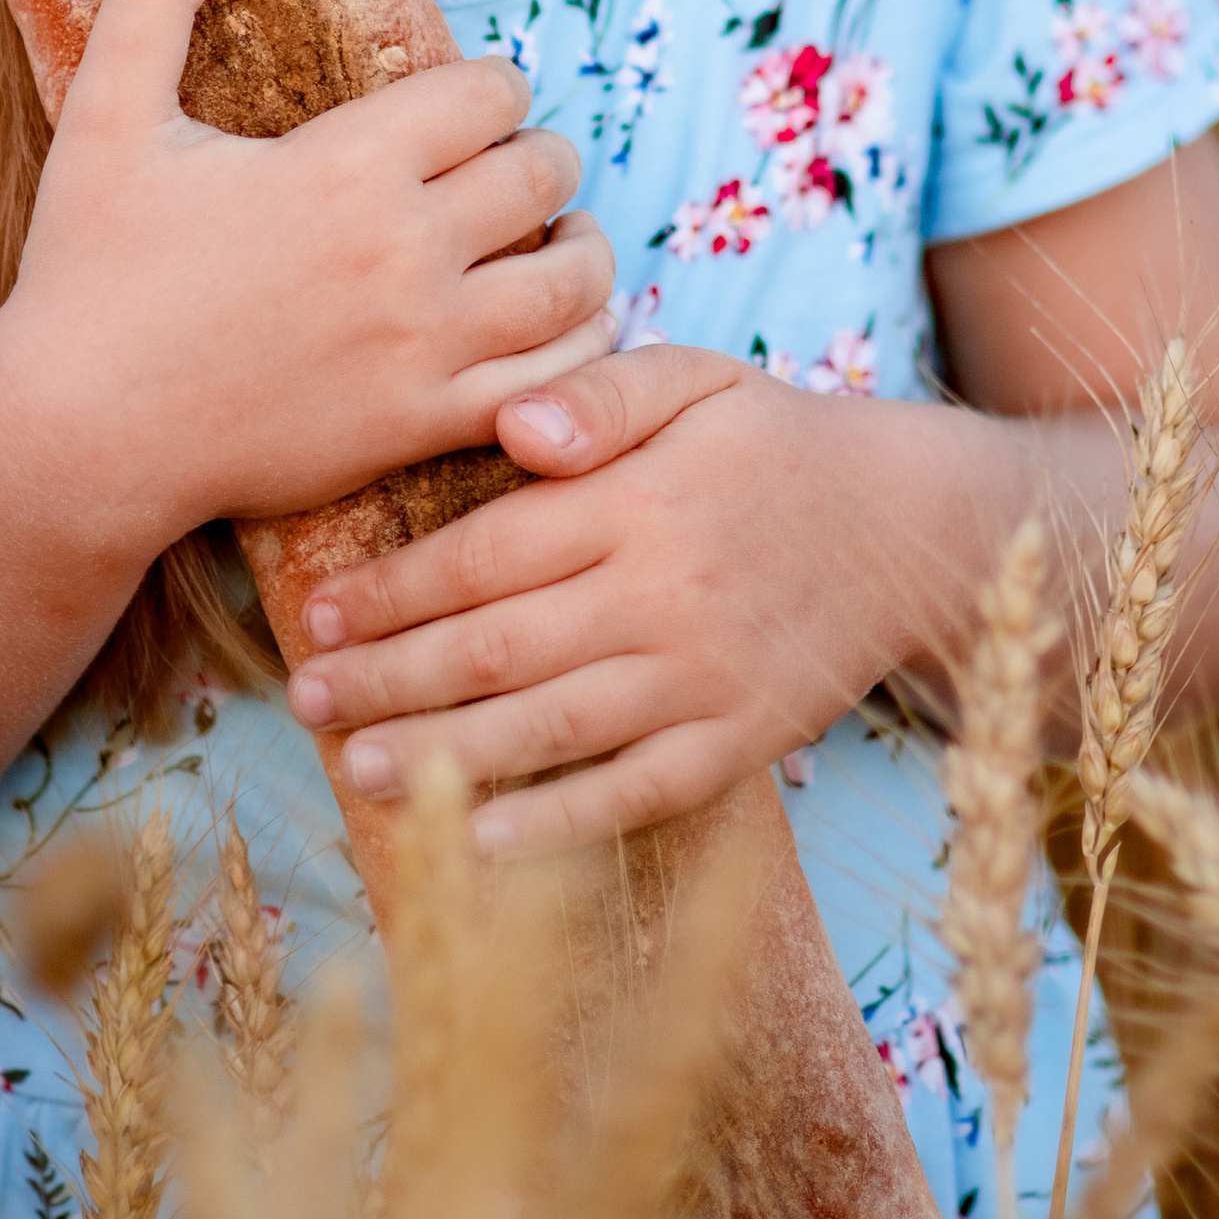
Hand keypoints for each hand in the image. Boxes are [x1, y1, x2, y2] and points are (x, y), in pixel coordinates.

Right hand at [0, 0, 617, 551]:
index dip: (496, 86)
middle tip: (521, 164)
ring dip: (578, 249)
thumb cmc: (87, 272)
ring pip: (570, 280)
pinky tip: (552, 332)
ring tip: (557, 239)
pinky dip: (576, 351)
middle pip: (541, 172)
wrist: (75, 437)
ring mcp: (421, 345)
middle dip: (542, 156)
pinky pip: (551, 382)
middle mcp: (402, 249)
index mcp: (344, 164)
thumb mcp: (108, 117)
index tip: (479, 99)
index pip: (488, 93)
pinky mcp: (421, 425)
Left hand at [280, 346, 989, 853]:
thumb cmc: (775, 444)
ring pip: (550, 728)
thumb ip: (603, 393)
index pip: (487, 554)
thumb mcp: (698, 378)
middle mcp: (664, 595)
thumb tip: (514, 423)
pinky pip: (634, 792)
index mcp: (638, 501)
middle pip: (498, 649)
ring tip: (359, 771)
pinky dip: (556, 822)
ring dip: (443, 756)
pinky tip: (480, 839)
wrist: (911, 528)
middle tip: (307, 700)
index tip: (323, 615)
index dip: (395, 591)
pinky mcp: (741, 742)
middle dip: (390, 679)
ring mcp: (703, 677)